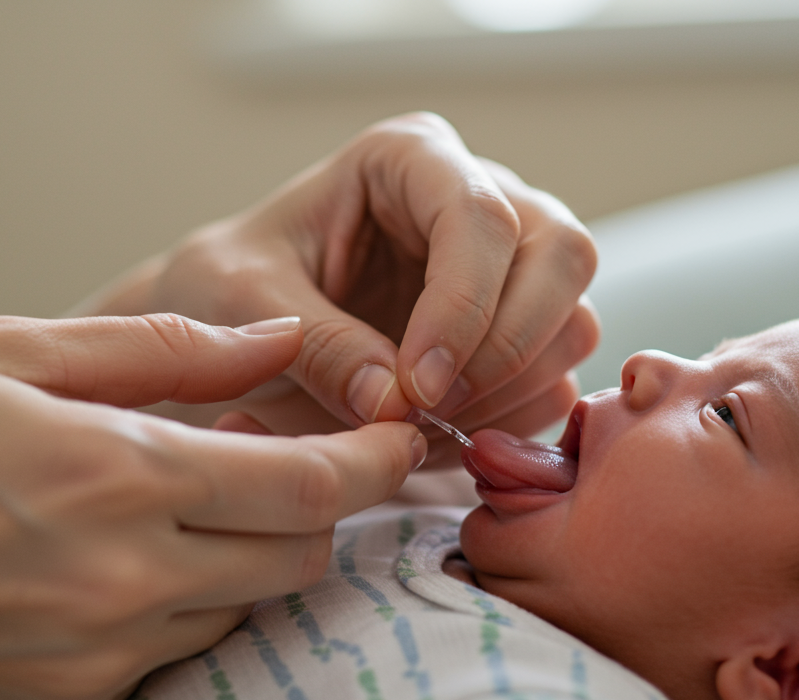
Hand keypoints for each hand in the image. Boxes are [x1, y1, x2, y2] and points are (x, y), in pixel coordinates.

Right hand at [0, 313, 422, 699]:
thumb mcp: (8, 350)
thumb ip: (163, 350)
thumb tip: (273, 339)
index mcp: (117, 478)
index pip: (306, 488)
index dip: (374, 464)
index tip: (397, 442)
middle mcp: (121, 582)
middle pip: (292, 560)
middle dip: (309, 512)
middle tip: (270, 463)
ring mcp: (92, 660)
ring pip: (235, 613)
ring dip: (238, 560)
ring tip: (170, 510)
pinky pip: (162, 661)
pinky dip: (168, 611)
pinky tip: (103, 568)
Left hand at [82, 113, 598, 465]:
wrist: (228, 345)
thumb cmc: (224, 293)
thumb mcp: (239, 302)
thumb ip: (317, 343)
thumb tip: (397, 405)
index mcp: (409, 160)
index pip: (481, 214)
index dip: (463, 305)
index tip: (415, 385)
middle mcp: (479, 201)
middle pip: (562, 255)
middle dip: (506, 347)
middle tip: (429, 411)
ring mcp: (510, 272)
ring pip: (574, 322)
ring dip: (509, 391)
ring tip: (419, 427)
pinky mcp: (517, 340)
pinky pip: (556, 383)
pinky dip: (507, 425)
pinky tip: (434, 440)